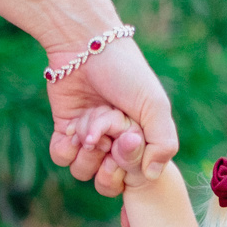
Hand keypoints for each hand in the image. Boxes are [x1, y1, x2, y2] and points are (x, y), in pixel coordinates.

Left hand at [45, 36, 176, 197]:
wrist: (85, 45)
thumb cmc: (126, 73)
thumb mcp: (155, 106)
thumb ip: (164, 144)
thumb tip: (151, 176)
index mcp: (141, 139)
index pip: (135, 175)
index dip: (129, 167)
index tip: (127, 144)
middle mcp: (116, 142)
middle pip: (108, 180)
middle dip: (106, 162)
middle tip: (107, 137)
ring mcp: (90, 137)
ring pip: (83, 172)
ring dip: (85, 152)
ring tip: (89, 126)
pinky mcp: (65, 129)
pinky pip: (62, 157)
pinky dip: (65, 148)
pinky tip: (71, 129)